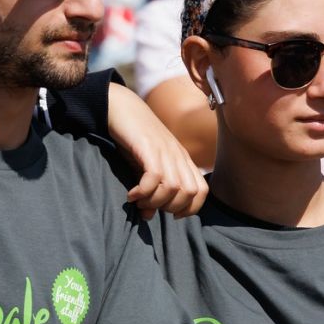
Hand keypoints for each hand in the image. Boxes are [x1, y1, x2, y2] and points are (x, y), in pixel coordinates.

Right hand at [107, 83, 208, 218]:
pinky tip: (131, 194)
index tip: (168, 213)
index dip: (189, 209)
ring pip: (173, 188)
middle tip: (149, 205)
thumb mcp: (144, 167)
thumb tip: (148, 216)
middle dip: (169, 207)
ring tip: (138, 200)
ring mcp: (164, 150)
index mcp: (182, 160)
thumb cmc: (133, 140)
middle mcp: (178, 155)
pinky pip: (154, 177)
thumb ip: (150, 191)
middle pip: (190, 193)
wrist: (121, 107)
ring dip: (154, 201)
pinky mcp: (148, 147)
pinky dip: (142, 192)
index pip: (202, 191)